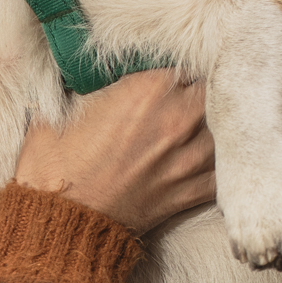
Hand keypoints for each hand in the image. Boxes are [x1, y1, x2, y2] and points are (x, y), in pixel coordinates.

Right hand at [15, 69, 214, 234]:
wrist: (61, 224)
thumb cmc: (54, 168)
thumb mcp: (60, 108)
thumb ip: (89, 82)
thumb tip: (93, 69)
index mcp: (148, 90)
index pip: (187, 58)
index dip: (180, 62)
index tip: (173, 68)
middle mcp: (178, 120)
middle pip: (214, 87)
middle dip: (202, 87)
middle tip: (190, 90)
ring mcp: (189, 158)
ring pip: (226, 126)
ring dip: (216, 122)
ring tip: (203, 119)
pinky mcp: (191, 192)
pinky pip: (225, 169)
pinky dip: (222, 161)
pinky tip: (211, 154)